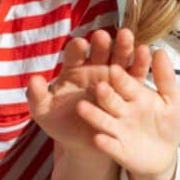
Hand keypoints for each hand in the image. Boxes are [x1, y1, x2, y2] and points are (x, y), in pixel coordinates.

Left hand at [27, 29, 150, 152]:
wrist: (83, 144)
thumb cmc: (61, 125)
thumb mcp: (45, 113)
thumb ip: (37, 96)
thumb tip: (34, 80)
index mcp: (74, 70)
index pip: (75, 55)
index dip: (77, 49)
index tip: (80, 44)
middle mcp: (94, 69)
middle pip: (99, 52)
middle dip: (102, 43)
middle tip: (104, 35)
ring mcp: (112, 78)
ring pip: (119, 58)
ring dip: (123, 47)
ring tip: (126, 36)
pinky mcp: (128, 90)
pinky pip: (135, 75)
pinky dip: (140, 63)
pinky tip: (145, 52)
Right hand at [76, 45, 179, 179]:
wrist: (165, 154)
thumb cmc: (168, 123)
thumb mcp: (172, 99)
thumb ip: (165, 77)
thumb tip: (159, 50)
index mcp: (133, 92)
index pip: (124, 80)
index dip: (120, 74)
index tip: (115, 67)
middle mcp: (120, 108)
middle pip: (109, 98)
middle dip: (104, 92)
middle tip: (99, 85)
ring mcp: (116, 128)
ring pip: (102, 119)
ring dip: (93, 115)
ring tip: (81, 108)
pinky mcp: (116, 148)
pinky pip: (108, 145)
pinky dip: (104, 143)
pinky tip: (97, 140)